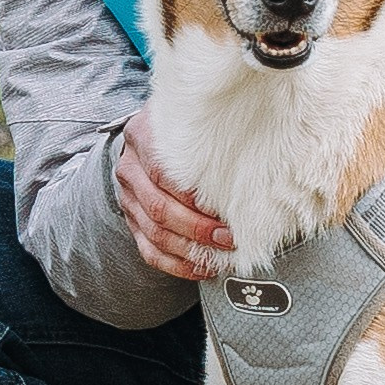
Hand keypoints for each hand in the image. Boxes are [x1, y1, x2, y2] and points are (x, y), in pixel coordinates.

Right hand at [113, 104, 233, 281]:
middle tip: (229, 237)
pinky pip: (150, 251)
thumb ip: (212, 132)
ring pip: (155, 234)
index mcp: (142, 137)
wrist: (156, 134)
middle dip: (198, 229)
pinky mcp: (133, 221)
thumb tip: (255, 147)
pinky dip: (177, 265)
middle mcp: (130, 168)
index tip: (225, 209)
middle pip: (160, 208)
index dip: (194, 198)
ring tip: (221, 255)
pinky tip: (202, 267)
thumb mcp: (195, 118)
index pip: (163, 173)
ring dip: (191, 250)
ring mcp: (129, 197)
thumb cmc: (184, 128)